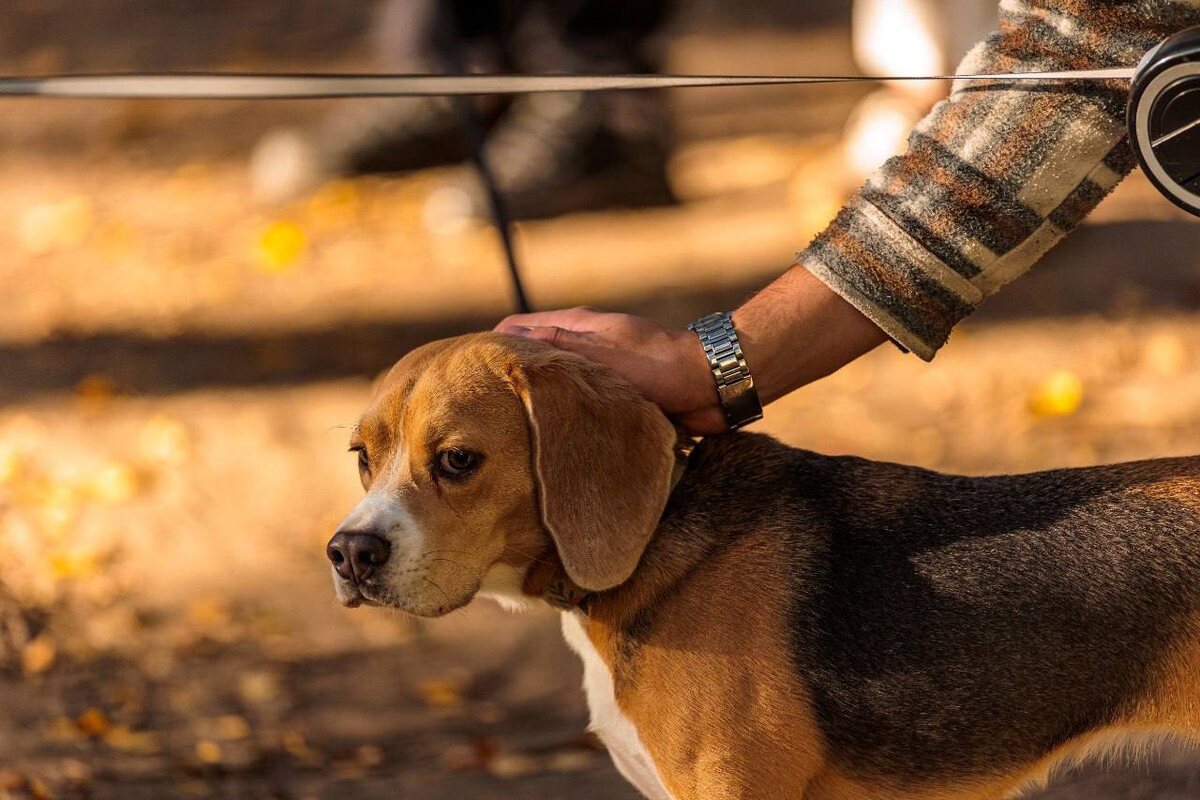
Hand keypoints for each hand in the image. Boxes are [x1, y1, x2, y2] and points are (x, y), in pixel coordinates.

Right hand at [494, 308, 726, 433]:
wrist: (714, 385)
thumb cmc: (661, 364)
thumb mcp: (603, 353)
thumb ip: (559, 347)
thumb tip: (509, 339)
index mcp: (575, 327)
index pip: (515, 330)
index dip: (489, 349)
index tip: (467, 375)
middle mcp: (582, 348)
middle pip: (531, 361)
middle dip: (508, 381)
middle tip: (481, 412)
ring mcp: (597, 373)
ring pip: (553, 387)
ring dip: (538, 404)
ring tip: (509, 432)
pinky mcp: (613, 399)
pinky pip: (578, 408)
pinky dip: (564, 419)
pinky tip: (552, 442)